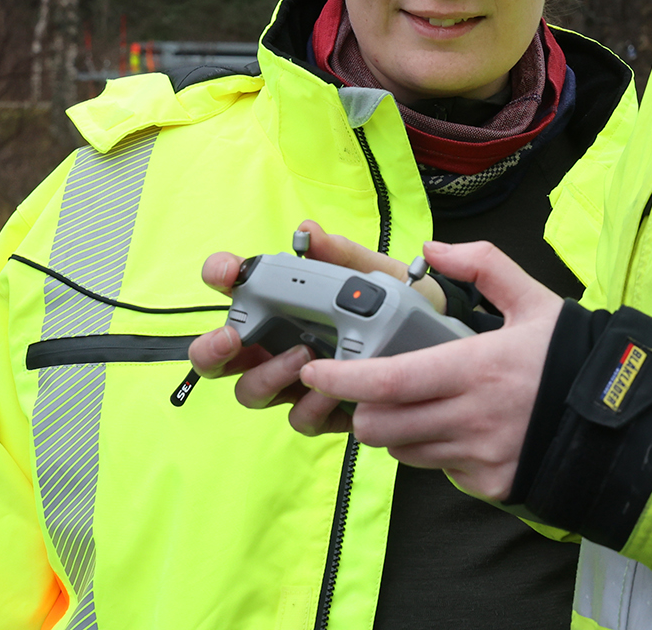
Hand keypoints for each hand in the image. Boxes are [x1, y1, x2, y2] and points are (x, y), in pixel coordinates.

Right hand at [185, 220, 445, 432]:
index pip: (234, 286)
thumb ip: (340, 255)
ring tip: (302, 355)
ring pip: (252, 390)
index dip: (221, 276)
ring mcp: (295, 380)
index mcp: (281, 300)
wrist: (439, 338)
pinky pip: (299, 417)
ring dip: (269, 375)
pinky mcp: (322, 410)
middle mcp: (276, 342)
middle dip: (212, 348)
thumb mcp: (375, 272)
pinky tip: (329, 390)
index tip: (226, 272)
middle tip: (231, 336)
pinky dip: (309, 405)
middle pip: (220, 354)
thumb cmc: (397, 302)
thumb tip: (309, 233)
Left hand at [298, 240, 561, 501]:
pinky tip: (460, 428)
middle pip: (382, 427)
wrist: (621, 418)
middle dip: (364, 409)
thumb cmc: (573, 356)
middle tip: (373, 390)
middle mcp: (473, 418)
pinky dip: (436, 451)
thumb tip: (432, 249)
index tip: (316, 368)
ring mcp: (481, 457)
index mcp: (477, 368)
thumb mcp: (535, 299)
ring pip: (404, 452)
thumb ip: (483, 264)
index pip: (390, 381)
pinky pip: (440, 470)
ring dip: (398, 431)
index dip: (343, 378)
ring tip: (421, 406)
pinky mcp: (490, 485)